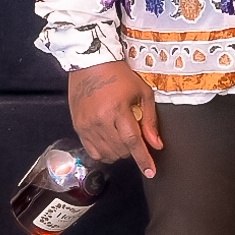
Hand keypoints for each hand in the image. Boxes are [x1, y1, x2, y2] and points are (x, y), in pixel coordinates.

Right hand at [67, 62, 161, 178]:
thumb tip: (156, 144)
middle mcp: (99, 120)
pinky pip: (92, 151)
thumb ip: (149, 120)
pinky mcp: (78, 126)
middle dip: (132, 149)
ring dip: (119, 152)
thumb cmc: (118, 74)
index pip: (132, 142)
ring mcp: (86, 125)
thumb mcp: (142, 92)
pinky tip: (109, 141)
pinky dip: (104, 152)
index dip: (143, 159)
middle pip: (120, 150)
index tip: (150, 171)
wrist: (89, 63)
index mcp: (117, 110)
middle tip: (134, 135)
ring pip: (107, 154)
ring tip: (121, 136)